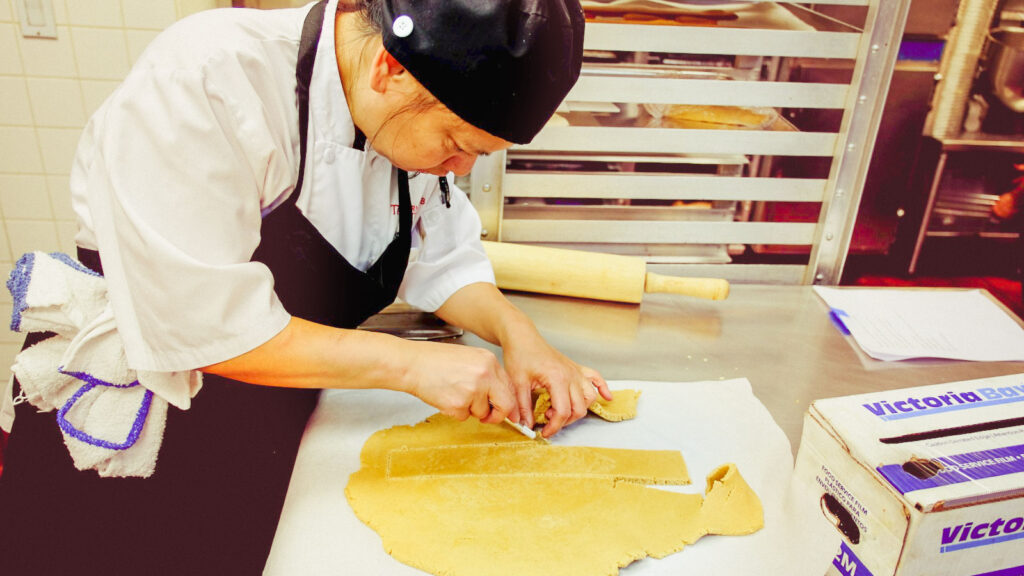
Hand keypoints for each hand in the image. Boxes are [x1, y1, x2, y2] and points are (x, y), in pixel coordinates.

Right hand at [402, 340, 517, 424]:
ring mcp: (473, 390)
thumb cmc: (436, 361)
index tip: (511, 414)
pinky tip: (445, 396)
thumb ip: (487, 376)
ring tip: (453, 393)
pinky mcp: (459, 404)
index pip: (510, 388)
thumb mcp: (469, 359)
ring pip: (482, 412)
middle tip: (489, 417)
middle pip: (506, 404)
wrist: (412, 364)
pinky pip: (464, 417)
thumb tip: (500, 397)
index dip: (510, 404)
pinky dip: (455, 412)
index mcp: (489, 361)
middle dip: (498, 415)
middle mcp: (485, 375)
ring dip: (470, 410)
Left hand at [503, 334, 610, 437]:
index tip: (544, 432)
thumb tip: (526, 425)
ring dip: (578, 409)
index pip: (562, 411)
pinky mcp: (576, 368)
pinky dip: (602, 388)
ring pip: (589, 397)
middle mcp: (571, 375)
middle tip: (547, 419)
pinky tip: (606, 397)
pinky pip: (596, 378)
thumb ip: (523, 407)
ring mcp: (576, 371)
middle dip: (564, 421)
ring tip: (561, 409)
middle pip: (578, 408)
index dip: (554, 426)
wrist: (523, 337)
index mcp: (557, 379)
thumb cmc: (520, 355)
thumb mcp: (517, 383)